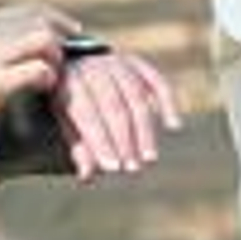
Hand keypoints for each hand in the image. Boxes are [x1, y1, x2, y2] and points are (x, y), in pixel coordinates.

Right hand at [0, 4, 77, 147]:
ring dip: (57, 58)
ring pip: (44, 40)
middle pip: (42, 23)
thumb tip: (40, 43)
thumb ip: (3, 43)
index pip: (31, 10)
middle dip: (63, 40)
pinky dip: (48, 76)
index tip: (74, 32)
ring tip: (53, 74)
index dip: (59, 19)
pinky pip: (37, 69)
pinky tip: (44, 86)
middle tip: (69, 59)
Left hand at [52, 50, 182, 180]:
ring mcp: (116, 62)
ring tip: (150, 158)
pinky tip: (174, 127)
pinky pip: (157, 81)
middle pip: (114, 105)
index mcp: (67, 82)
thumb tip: (88, 176)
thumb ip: (78, 147)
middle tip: (134, 169)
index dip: (101, 141)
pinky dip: (168, 102)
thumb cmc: (70, 104)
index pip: (87, 114)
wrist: (74, 65)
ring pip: (136, 96)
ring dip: (145, 129)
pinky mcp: (137, 62)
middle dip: (125, 139)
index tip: (113, 169)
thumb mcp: (66, 123)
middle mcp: (92, 67)